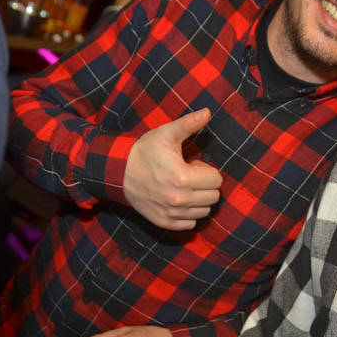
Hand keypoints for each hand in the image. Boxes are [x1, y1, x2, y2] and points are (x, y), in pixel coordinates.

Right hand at [124, 108, 221, 229]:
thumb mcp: (167, 133)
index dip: (206, 170)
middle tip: (188, 175)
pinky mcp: (164, 222)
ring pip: (204, 212)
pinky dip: (188, 214)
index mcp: (183, 178)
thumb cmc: (146, 151)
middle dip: (205, 184)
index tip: (192, 164)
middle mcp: (179, 200)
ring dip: (198, 199)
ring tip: (182, 187)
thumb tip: (207, 112)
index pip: (217, 180)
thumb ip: (189, 123)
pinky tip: (178, 200)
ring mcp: (171, 214)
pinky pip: (191, 224)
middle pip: (213, 197)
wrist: (119, 171)